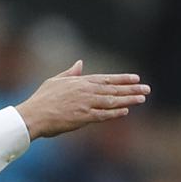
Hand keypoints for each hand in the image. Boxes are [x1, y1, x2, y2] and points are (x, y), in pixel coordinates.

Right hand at [14, 60, 149, 139]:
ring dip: (128, 99)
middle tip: (147, 89)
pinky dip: (115, 113)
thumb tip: (80, 64)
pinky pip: (103, 115)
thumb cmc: (42, 99)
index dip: (122, 79)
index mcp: (80, 82)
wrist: (33, 115)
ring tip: (142, 98)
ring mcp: (86, 104)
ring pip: (112, 101)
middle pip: (113, 89)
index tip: (136, 78)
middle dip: (131, 88)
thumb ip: (71, 73)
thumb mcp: (55, 81)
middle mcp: (86, 91)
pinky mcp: (83, 117)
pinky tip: (126, 111)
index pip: (106, 79)